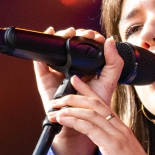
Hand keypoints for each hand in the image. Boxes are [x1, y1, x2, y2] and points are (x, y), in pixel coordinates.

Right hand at [35, 27, 117, 154]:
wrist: (80, 122)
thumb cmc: (95, 105)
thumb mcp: (109, 81)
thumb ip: (114, 63)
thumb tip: (110, 41)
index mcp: (86, 65)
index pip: (85, 45)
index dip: (89, 37)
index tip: (94, 36)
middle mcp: (71, 66)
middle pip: (69, 44)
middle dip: (75, 34)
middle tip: (82, 33)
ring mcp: (57, 71)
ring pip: (56, 49)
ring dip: (60, 37)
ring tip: (67, 33)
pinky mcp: (45, 78)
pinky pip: (40, 62)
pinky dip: (42, 49)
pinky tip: (48, 36)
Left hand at [47, 74, 154, 154]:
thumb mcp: (123, 154)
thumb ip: (112, 144)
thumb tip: (101, 142)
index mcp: (122, 128)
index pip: (103, 103)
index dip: (88, 90)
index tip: (75, 81)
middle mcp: (120, 127)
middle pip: (95, 104)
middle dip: (74, 97)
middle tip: (58, 97)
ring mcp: (117, 135)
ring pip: (91, 113)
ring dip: (70, 109)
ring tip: (55, 110)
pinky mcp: (113, 145)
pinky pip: (90, 128)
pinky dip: (74, 121)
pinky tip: (63, 120)